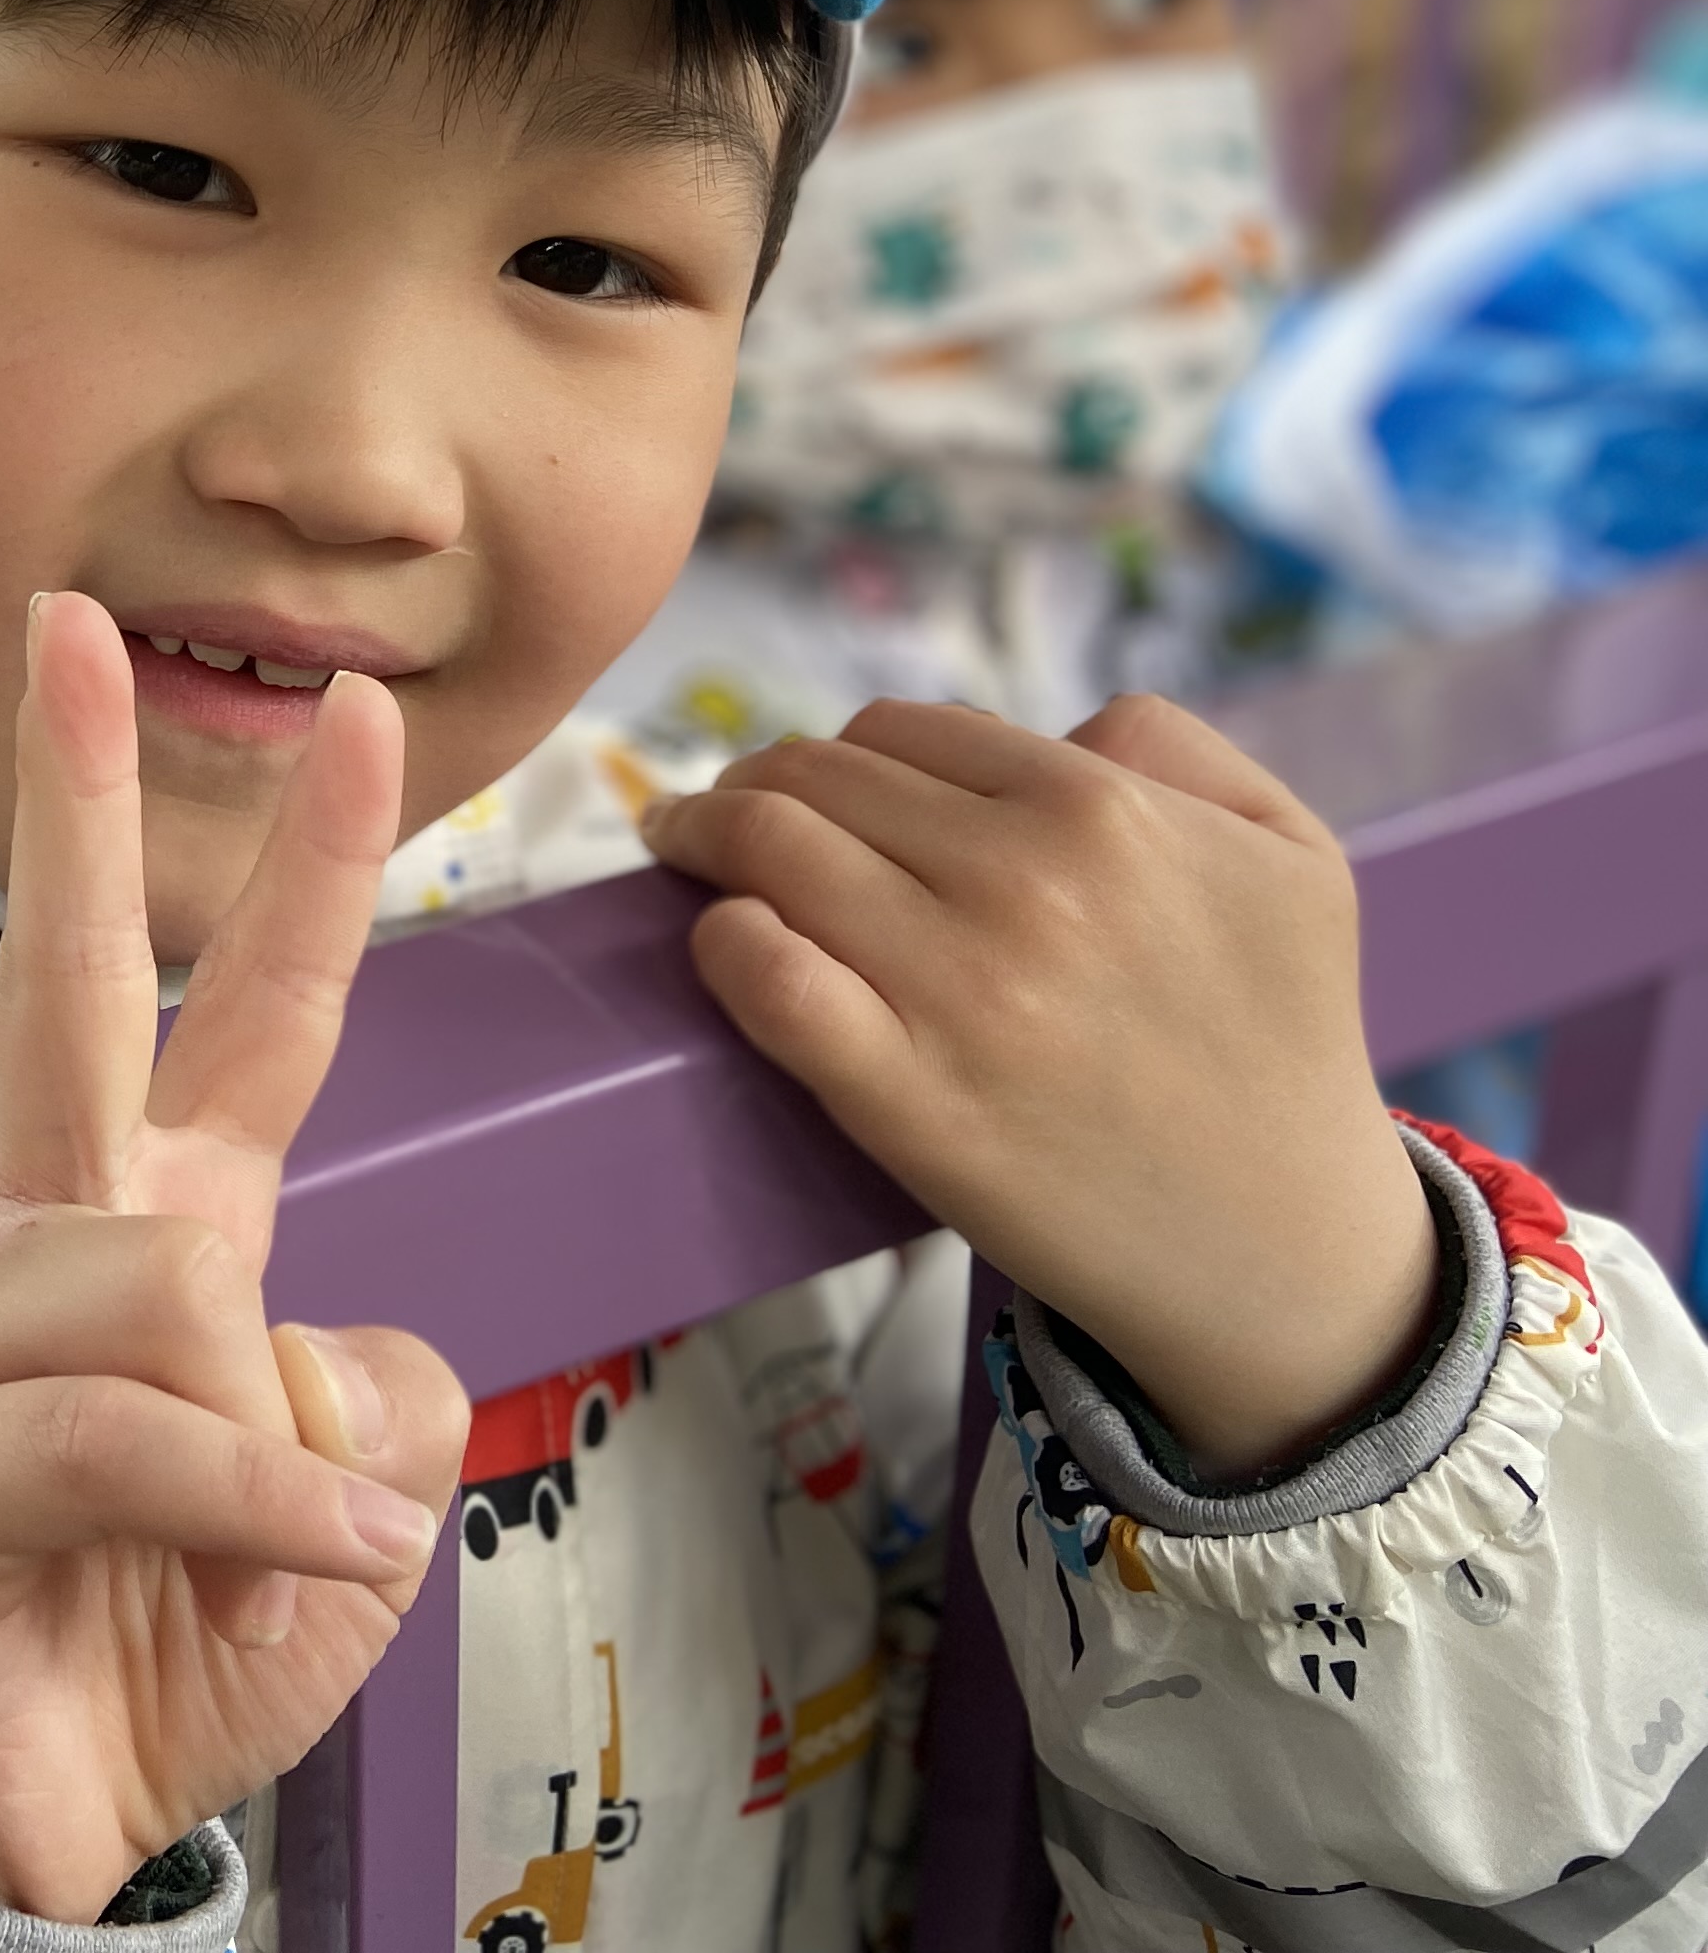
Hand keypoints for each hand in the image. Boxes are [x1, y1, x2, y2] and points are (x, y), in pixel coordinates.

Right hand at [0, 595, 468, 1919]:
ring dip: (273, 1441)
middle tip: (70, 621)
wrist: (9, 1825)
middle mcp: (45, 1246)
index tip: (361, 714)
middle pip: (75, 990)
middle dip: (77, 796)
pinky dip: (255, 1507)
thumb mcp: (340, 1507)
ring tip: (258, 1555)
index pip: (250, 1022)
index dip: (321, 873)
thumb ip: (382, 1387)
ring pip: (176, 1282)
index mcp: (153, 1233)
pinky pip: (142, 1429)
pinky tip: (298, 1557)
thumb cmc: (160, 1642)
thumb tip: (331, 1348)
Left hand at [640, 694, 1432, 1475]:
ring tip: (684, 851)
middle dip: (753, 784)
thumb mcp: (1290, 853)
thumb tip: (1049, 725)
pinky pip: (770, 981)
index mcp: (1102, 808)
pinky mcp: (909, 1098)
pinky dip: (723, 943)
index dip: (840, 751)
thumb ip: (1172, 749)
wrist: (1290, 1249)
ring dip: (704, 838)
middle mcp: (1026, 882)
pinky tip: (721, 940)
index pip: (900, 731)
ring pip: (769, 850)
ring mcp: (961, 991)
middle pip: (816, 778)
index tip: (807, 781)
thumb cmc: (1283, 1042)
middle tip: (721, 814)